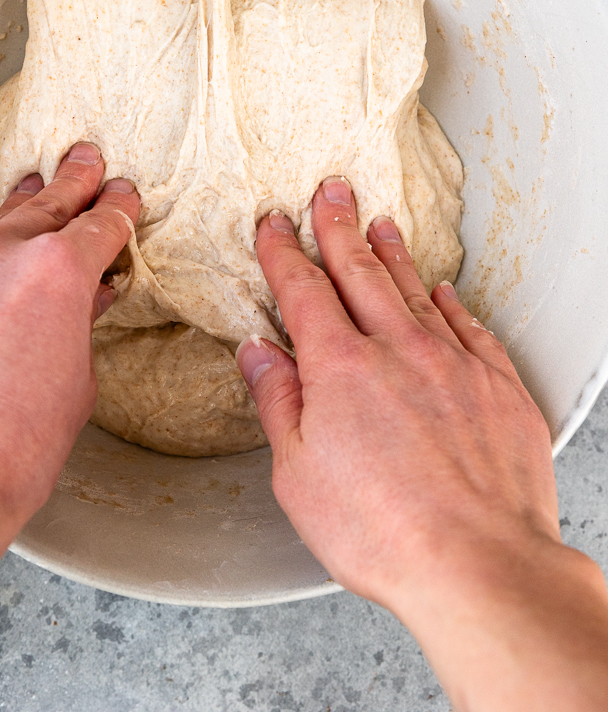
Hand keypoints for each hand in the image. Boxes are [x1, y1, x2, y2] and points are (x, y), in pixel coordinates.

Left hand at [0, 141, 139, 526]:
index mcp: (56, 272)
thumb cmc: (12, 447)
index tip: (122, 197)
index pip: (100, 225)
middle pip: (45, 204)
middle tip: (86, 160)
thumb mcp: (75, 382)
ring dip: (12, 225)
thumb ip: (79, 326)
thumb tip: (81, 302)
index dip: (117, 210)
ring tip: (29, 194)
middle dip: (72, 182)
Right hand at [237, 176, 557, 603]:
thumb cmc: (383, 531)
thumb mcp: (298, 474)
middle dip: (338, 226)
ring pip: (415, 290)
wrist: (479, 563)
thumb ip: (278, 402)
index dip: (284, 252)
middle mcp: (397, 350)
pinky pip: (469, 326)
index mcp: (340, 368)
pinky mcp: (497, 386)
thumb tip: (259, 353)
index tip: (273, 224)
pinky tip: (443, 289)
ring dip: (393, 253)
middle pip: (360, 271)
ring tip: (380, 222)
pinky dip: (450, 302)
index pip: (304, 290)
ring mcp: (453, 363)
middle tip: (330, 191)